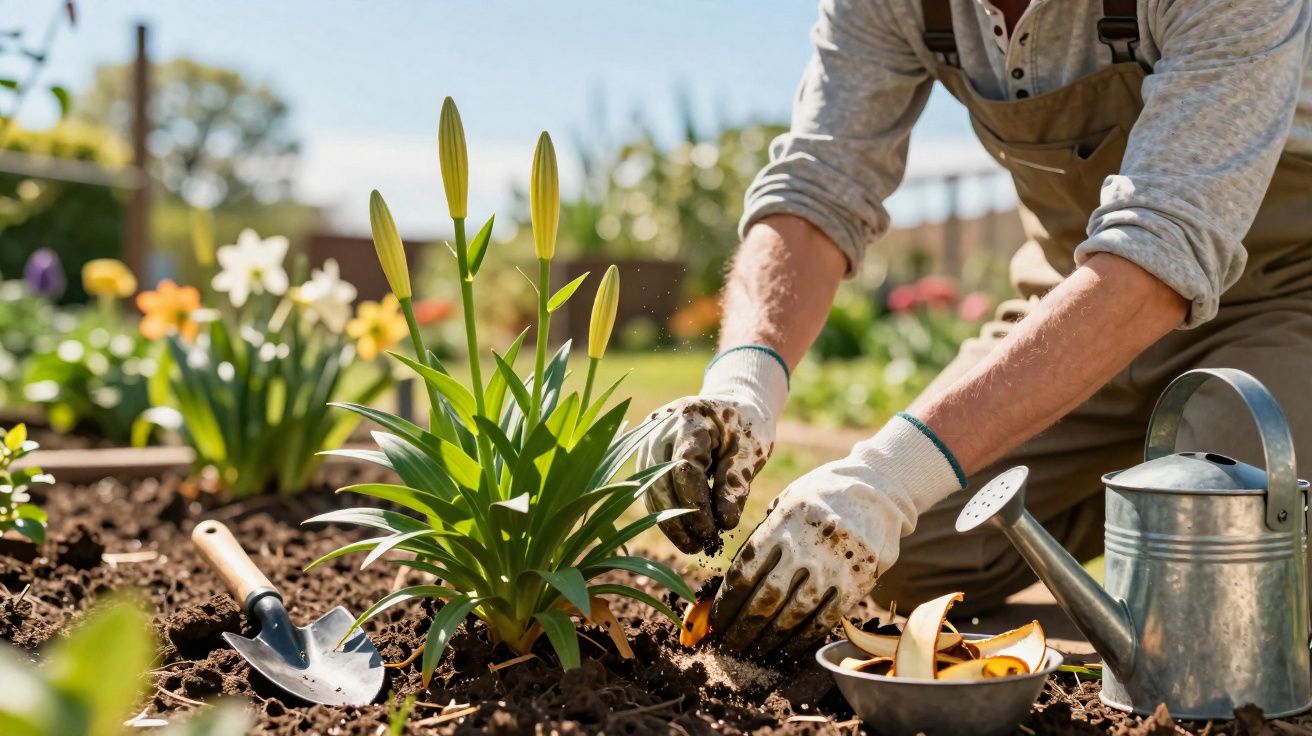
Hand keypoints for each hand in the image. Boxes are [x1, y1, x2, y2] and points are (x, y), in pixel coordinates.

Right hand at [636, 347, 787, 552]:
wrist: (732, 405)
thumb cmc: (745, 427)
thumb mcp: (748, 452)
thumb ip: (735, 485)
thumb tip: (725, 524)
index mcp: (690, 417)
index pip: (684, 468)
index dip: (694, 504)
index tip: (709, 532)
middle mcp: (660, 425)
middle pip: (660, 480)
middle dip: (677, 519)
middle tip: (698, 547)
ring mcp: (648, 437)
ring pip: (649, 487)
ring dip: (667, 520)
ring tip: (691, 544)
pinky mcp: (646, 452)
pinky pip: (649, 487)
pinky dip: (664, 511)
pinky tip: (682, 530)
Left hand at [709, 413, 964, 656]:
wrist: (878, 488)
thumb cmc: (821, 496)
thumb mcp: (786, 501)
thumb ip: (763, 537)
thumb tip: (733, 583)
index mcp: (783, 523)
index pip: (745, 572)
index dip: (728, 602)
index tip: (717, 620)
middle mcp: (807, 546)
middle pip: (766, 599)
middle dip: (743, 628)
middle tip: (729, 645)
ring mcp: (835, 566)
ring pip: (794, 615)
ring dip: (770, 640)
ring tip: (754, 653)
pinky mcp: (858, 581)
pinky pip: (825, 618)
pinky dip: (803, 638)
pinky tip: (788, 649)